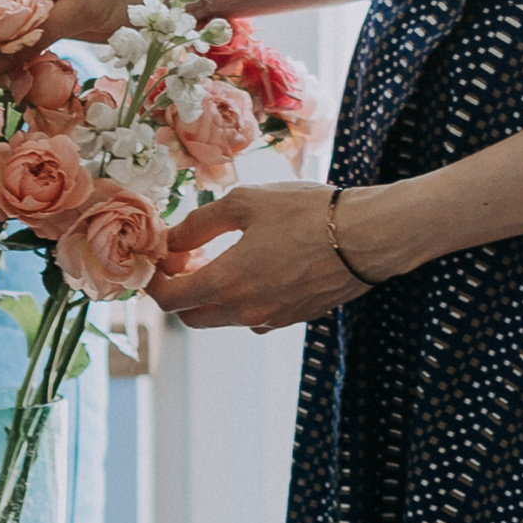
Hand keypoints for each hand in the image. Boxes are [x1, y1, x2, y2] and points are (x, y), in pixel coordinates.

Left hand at [152, 184, 371, 333]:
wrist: (369, 237)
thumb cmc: (307, 213)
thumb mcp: (245, 203)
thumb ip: (199, 223)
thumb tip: (172, 238)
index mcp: (226, 283)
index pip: (169, 299)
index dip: (154, 279)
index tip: (159, 257)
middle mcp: (244, 311)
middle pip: (192, 315)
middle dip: (181, 290)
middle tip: (189, 255)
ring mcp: (272, 319)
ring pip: (224, 318)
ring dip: (213, 294)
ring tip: (226, 256)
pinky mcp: (295, 318)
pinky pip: (255, 316)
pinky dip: (244, 299)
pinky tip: (260, 268)